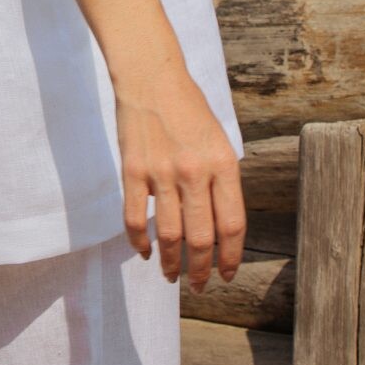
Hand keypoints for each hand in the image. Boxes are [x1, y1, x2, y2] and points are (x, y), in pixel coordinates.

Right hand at [115, 58, 245, 289]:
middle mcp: (195, 172)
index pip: (232, 224)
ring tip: (173, 276)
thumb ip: (222, 180)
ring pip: (170, 234)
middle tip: (199, 285)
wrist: (152, 79)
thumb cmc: (190, 109)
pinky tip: (147, 253)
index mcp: (223, 164)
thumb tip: (220, 226)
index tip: (227, 274)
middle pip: (201, 237)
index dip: (231, 256)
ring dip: (172, 263)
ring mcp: (162, 173)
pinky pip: (136, 219)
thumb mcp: (219, 141)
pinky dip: (141, 242)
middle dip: (201, 269)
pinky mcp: (133, 172)